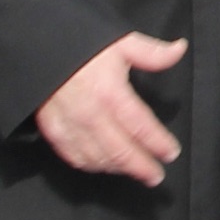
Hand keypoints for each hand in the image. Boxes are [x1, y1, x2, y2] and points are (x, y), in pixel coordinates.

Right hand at [35, 34, 188, 183]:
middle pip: (121, 151)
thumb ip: (152, 53)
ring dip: (119, 168)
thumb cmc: (82, 46)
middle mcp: (91, 114)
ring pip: (99, 158)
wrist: (39, 48)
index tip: (171, 153)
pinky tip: (104, 166)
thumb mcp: (120, 43)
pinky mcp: (53, 131)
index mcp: (111, 93)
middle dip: (142, 167)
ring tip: (135, 172)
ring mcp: (70, 125)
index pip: (141, 126)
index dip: (159, 143)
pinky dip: (92, 166)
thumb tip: (180, 49)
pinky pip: (75, 157)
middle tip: (156, 176)